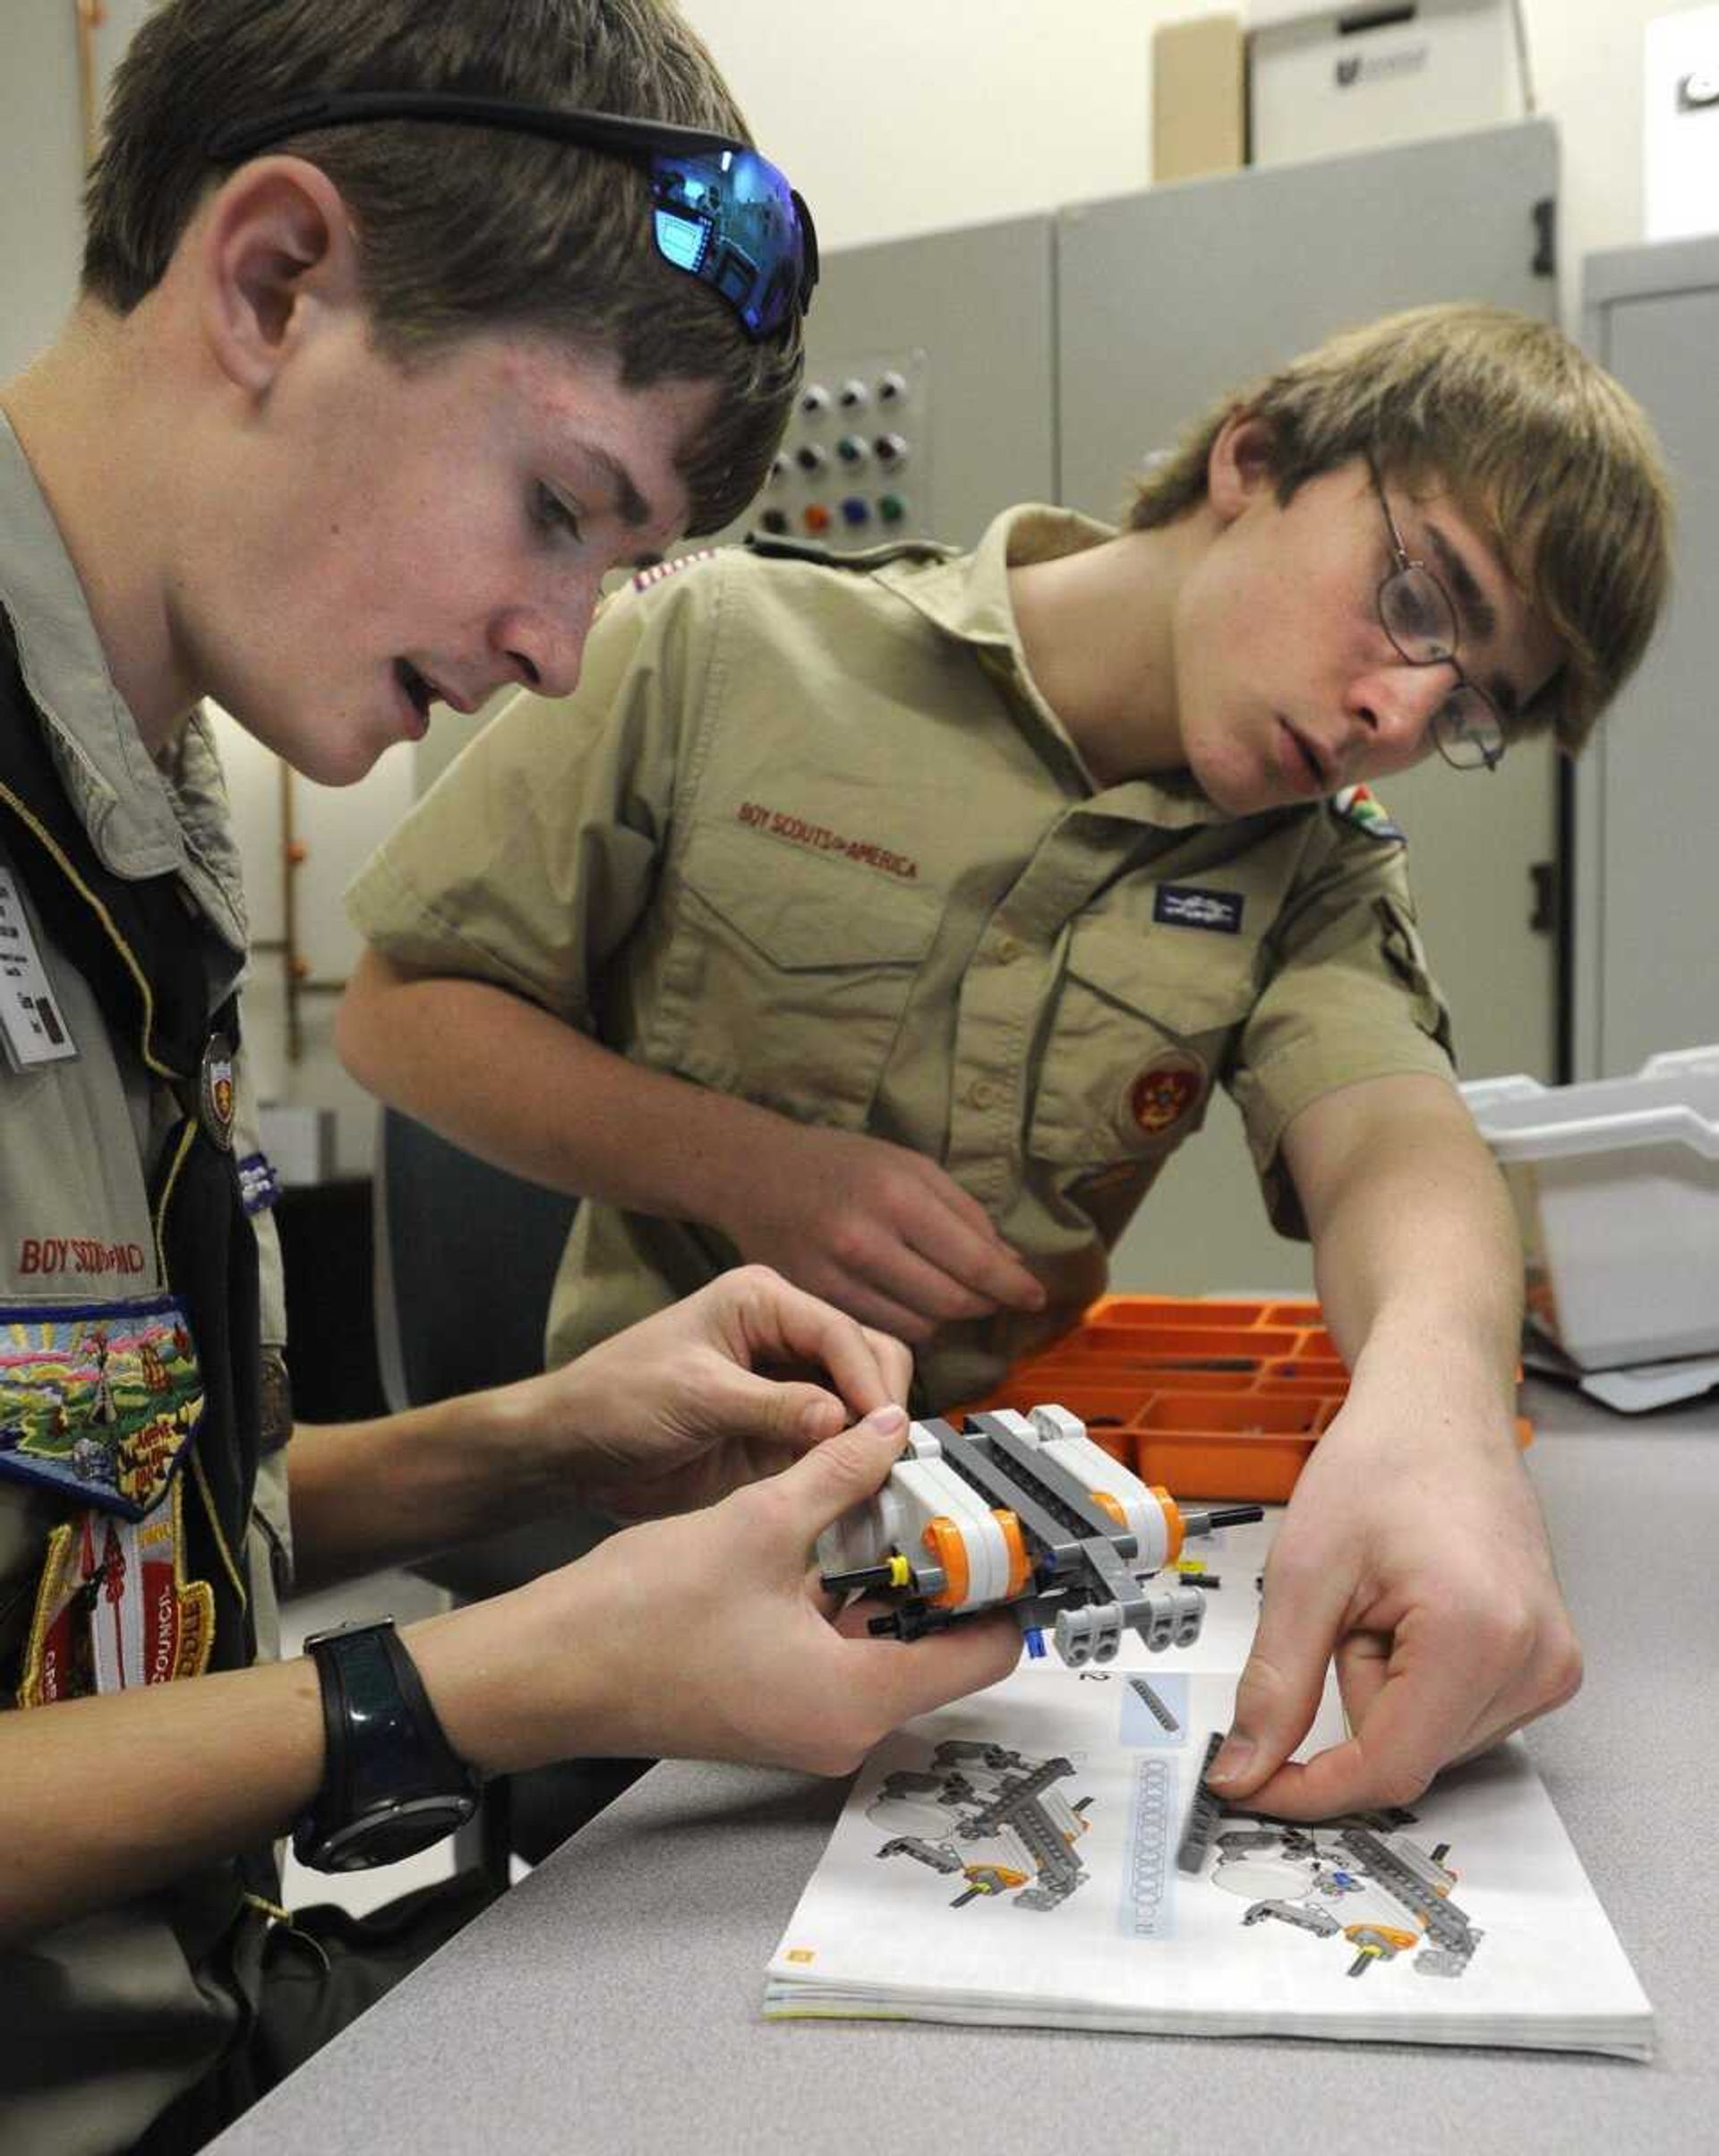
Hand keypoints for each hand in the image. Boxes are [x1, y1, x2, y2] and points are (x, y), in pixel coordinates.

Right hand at [416, 1408, 1021, 1776]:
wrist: (545, 1671)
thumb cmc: (637, 1617)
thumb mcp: (755, 1524)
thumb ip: (837, 1475)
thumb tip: (890, 1432)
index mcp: (856, 1699)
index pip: (985, 1652)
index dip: (1007, 1585)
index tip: (1011, 1526)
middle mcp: (844, 1728)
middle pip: (941, 1648)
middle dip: (949, 1570)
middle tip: (955, 1494)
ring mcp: (807, 1723)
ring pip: (888, 1646)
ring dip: (896, 1578)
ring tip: (901, 1499)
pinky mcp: (774, 1707)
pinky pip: (843, 1653)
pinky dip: (850, 1599)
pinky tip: (837, 1534)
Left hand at [525, 1264, 914, 1519]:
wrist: (572, 1451)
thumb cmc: (615, 1400)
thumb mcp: (696, 1396)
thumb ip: (774, 1407)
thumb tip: (849, 1419)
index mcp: (761, 1301)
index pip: (839, 1332)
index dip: (869, 1380)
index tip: (887, 1429)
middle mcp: (783, 1335)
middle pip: (866, 1356)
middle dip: (880, 1402)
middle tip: (885, 1454)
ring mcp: (786, 1384)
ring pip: (860, 1400)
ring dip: (871, 1433)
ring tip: (874, 1473)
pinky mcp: (782, 1430)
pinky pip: (835, 1441)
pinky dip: (850, 1461)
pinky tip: (855, 1486)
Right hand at [714, 1121, 1045, 1341]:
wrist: (754, 1174)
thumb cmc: (842, 1164)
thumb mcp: (909, 1166)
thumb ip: (964, 1213)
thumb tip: (1012, 1263)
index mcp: (897, 1195)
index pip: (975, 1261)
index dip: (1013, 1286)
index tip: (1036, 1298)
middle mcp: (865, 1240)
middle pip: (952, 1301)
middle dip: (984, 1303)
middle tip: (995, 1296)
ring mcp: (835, 1276)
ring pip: (920, 1325)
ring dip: (946, 1317)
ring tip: (948, 1295)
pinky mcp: (815, 1301)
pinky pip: (882, 1331)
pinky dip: (908, 1324)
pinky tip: (911, 1304)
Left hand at [1208, 1379, 1582, 1818]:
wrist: (1438, 1412)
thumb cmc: (1384, 1464)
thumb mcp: (1303, 1574)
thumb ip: (1273, 1685)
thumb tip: (1246, 1770)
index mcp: (1479, 1635)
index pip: (1388, 1767)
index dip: (1311, 1788)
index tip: (1254, 1787)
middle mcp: (1535, 1661)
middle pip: (1407, 1751)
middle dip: (1353, 1693)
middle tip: (1348, 1608)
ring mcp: (1550, 1666)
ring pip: (1429, 1738)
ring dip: (1385, 1684)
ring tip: (1387, 1599)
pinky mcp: (1547, 1664)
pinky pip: (1457, 1714)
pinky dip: (1417, 1678)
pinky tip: (1417, 1610)